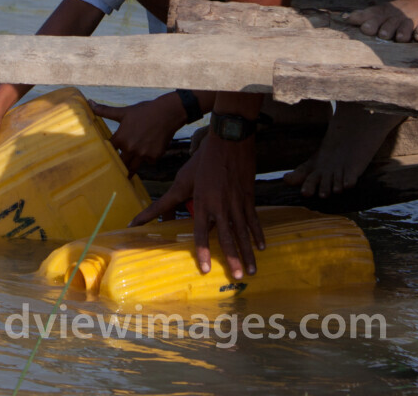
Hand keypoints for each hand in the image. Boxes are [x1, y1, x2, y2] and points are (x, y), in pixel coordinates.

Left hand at [91, 95, 183, 172]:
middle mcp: (130, 148)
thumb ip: (105, 110)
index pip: (109, 150)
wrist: (167, 113)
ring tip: (127, 177)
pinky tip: (151, 149)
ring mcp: (143, 153)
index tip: (104, 161)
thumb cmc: (144, 111)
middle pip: (121, 163)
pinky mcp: (154, 156)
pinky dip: (149, 158)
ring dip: (131, 168)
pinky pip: (149, 162)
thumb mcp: (124, 111)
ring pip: (134, 166)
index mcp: (120, 138)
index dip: (107, 154)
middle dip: (118, 167)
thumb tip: (89, 102)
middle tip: (114, 175)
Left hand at [130, 132, 263, 277]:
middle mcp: (220, 206)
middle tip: (238, 277)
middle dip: (233, 259)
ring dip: (248, 253)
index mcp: (203, 202)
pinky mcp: (248, 196)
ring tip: (252, 270)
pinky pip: (254, 220)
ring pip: (243, 233)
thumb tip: (154, 217)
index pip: (202, 233)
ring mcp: (237, 202)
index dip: (203, 251)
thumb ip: (169, 202)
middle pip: (227, 237)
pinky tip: (262, 247)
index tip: (205, 269)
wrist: (229, 139)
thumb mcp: (184, 180)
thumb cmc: (203, 159)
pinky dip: (258, 234)